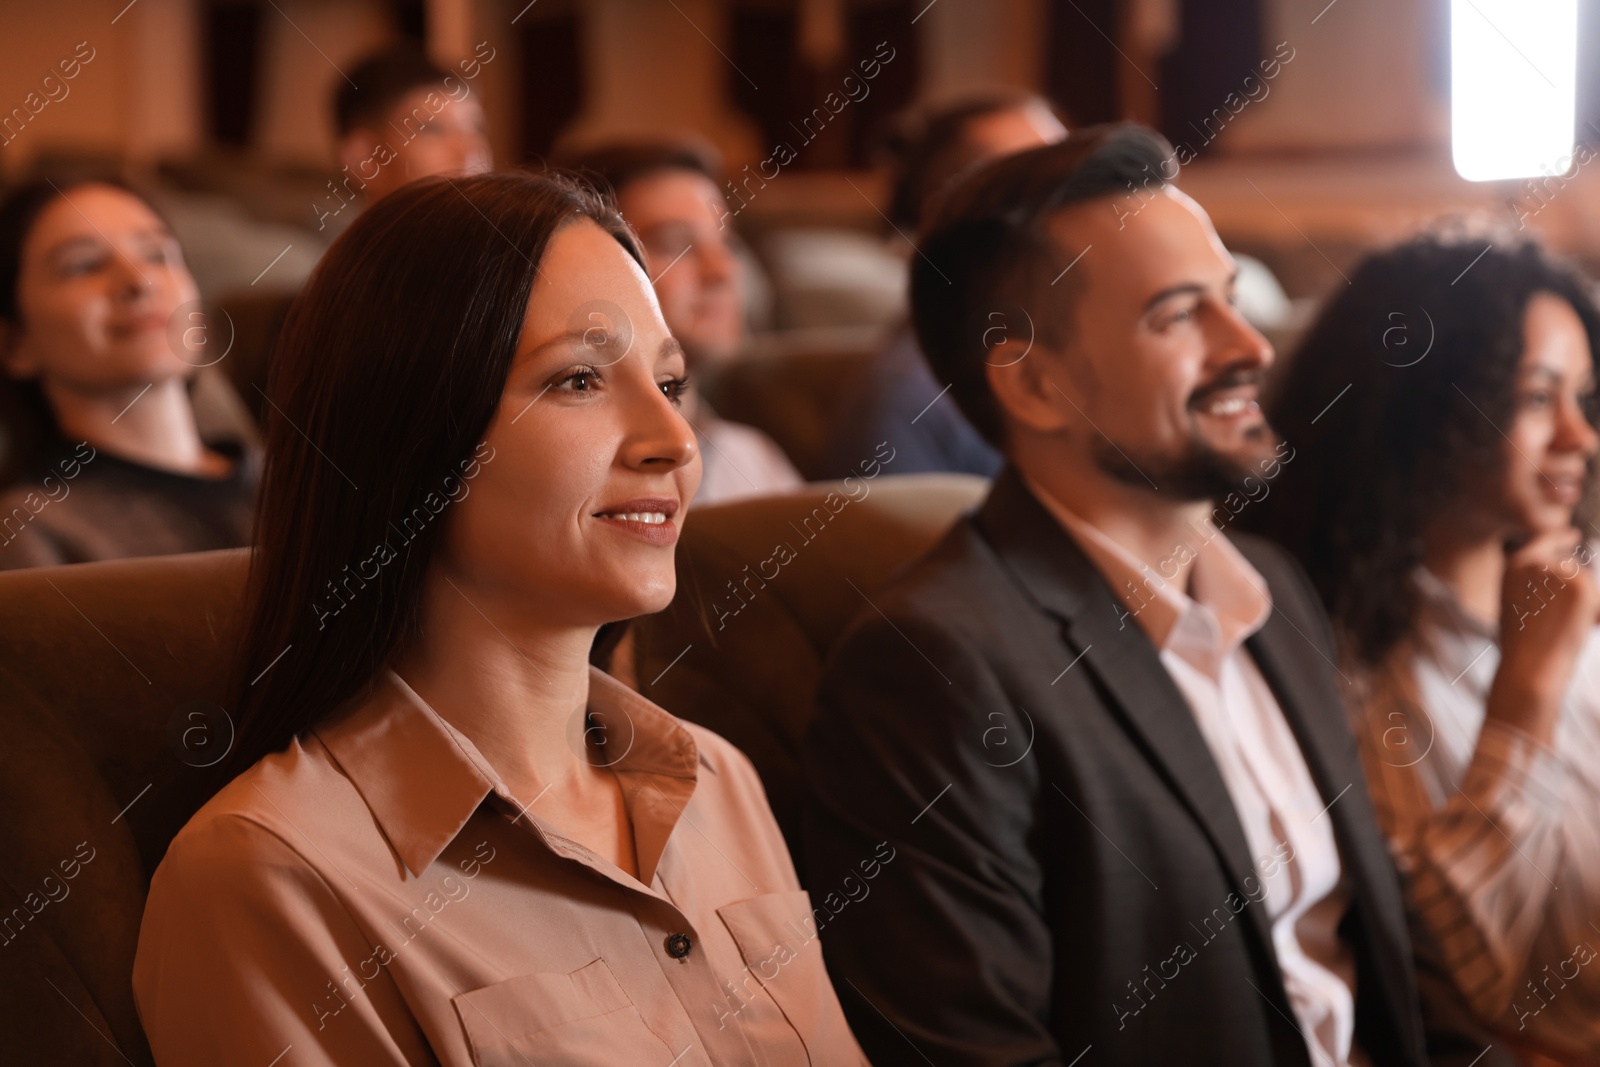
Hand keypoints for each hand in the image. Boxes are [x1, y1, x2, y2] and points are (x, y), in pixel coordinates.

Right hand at [1489, 528, 1598, 741]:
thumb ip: (1537, 585)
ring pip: (1586, 582)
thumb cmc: (1523, 648)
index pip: (1541, 541)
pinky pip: (1597, 596)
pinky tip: (1579, 626)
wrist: (1530, 668)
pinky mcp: (1581, 585)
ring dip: (1585, 605)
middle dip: (1578, 592)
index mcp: (1512, 567)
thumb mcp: (1519, 606)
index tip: (1573, 535)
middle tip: (1563, 622)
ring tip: (1565, 627)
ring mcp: (1558, 571)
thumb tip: (1572, 571)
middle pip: (1571, 567)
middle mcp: (1533, 563)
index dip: (1558, 538)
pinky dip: (1595, 613)